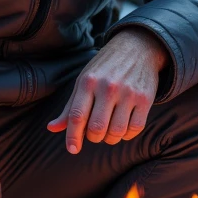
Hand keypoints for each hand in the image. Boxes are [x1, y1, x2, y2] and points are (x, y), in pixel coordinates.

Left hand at [47, 27, 167, 153]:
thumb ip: (70, 107)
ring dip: (110, 138)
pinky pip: (135, 129)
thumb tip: (51, 128)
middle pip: (96, 128)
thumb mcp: (84, 80)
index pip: (76, 116)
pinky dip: (127, 135)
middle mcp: (107, 87)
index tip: (73, 149)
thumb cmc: (105, 68)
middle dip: (93, 138)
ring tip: (109, 131)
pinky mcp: (145, 99)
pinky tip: (123, 128)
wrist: (138, 47)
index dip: (73, 137)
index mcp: (88, 82)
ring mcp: (128, 93)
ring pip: (116, 131)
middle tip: (95, 133)